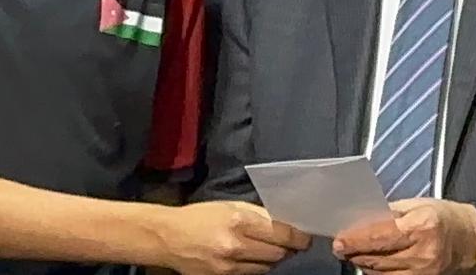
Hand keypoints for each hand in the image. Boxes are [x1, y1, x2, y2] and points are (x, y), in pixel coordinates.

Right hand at [159, 201, 311, 274]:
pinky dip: (259, 266)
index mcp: (238, 222)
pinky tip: (255, 257)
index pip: (282, 234)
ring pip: (268, 267)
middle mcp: (236, 246)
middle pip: (278, 254)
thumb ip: (258, 214)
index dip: (299, 237)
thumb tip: (285, 221)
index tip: (306, 236)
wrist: (169, 238)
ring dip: (274, 258)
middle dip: (289, 248)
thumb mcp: (229, 206)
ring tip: (271, 248)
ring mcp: (229, 267)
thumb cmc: (200, 216)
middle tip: (293, 243)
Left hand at [332, 199, 475, 274]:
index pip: (380, 236)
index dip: (355, 239)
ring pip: (380, 274)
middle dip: (355, 252)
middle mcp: (422, 253)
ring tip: (356, 253)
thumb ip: (389, 213)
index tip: (339, 240)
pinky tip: (373, 264)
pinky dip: (378, 273)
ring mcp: (423, 273)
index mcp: (421, 226)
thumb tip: (361, 219)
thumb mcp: (418, 205)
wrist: (473, 241)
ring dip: (364, 263)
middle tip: (342, 245)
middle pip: (377, 258)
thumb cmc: (444, 217)